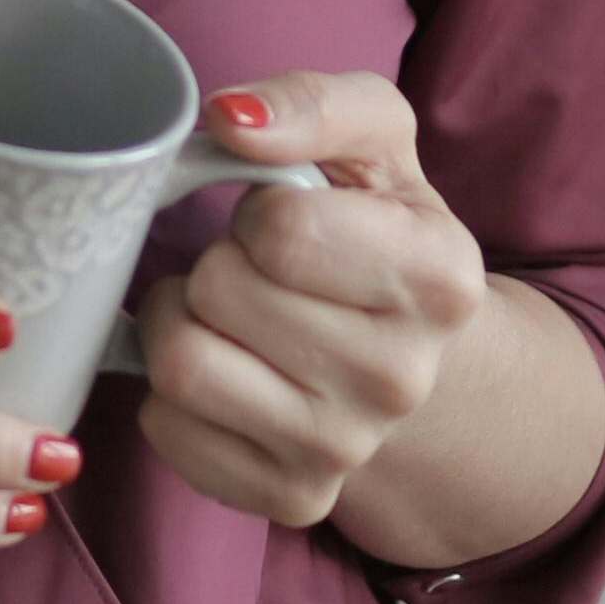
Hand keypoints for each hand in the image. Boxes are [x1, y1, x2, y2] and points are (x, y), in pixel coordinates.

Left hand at [126, 73, 490, 527]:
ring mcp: (347, 450)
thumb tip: (229, 118)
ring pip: (181, 364)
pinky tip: (225, 372)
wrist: (415, 359)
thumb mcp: (372, 141)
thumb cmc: (375, 230)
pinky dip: (172, 393)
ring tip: (226, 315)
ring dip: (181, 321)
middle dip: (218, 263)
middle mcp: (403, 378)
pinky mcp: (292, 500)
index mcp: (439, 276)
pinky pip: (166, 429)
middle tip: (253, 271)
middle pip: (220, 291)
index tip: (284, 219)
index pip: (277, 228)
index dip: (259, 209)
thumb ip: (311, 103)